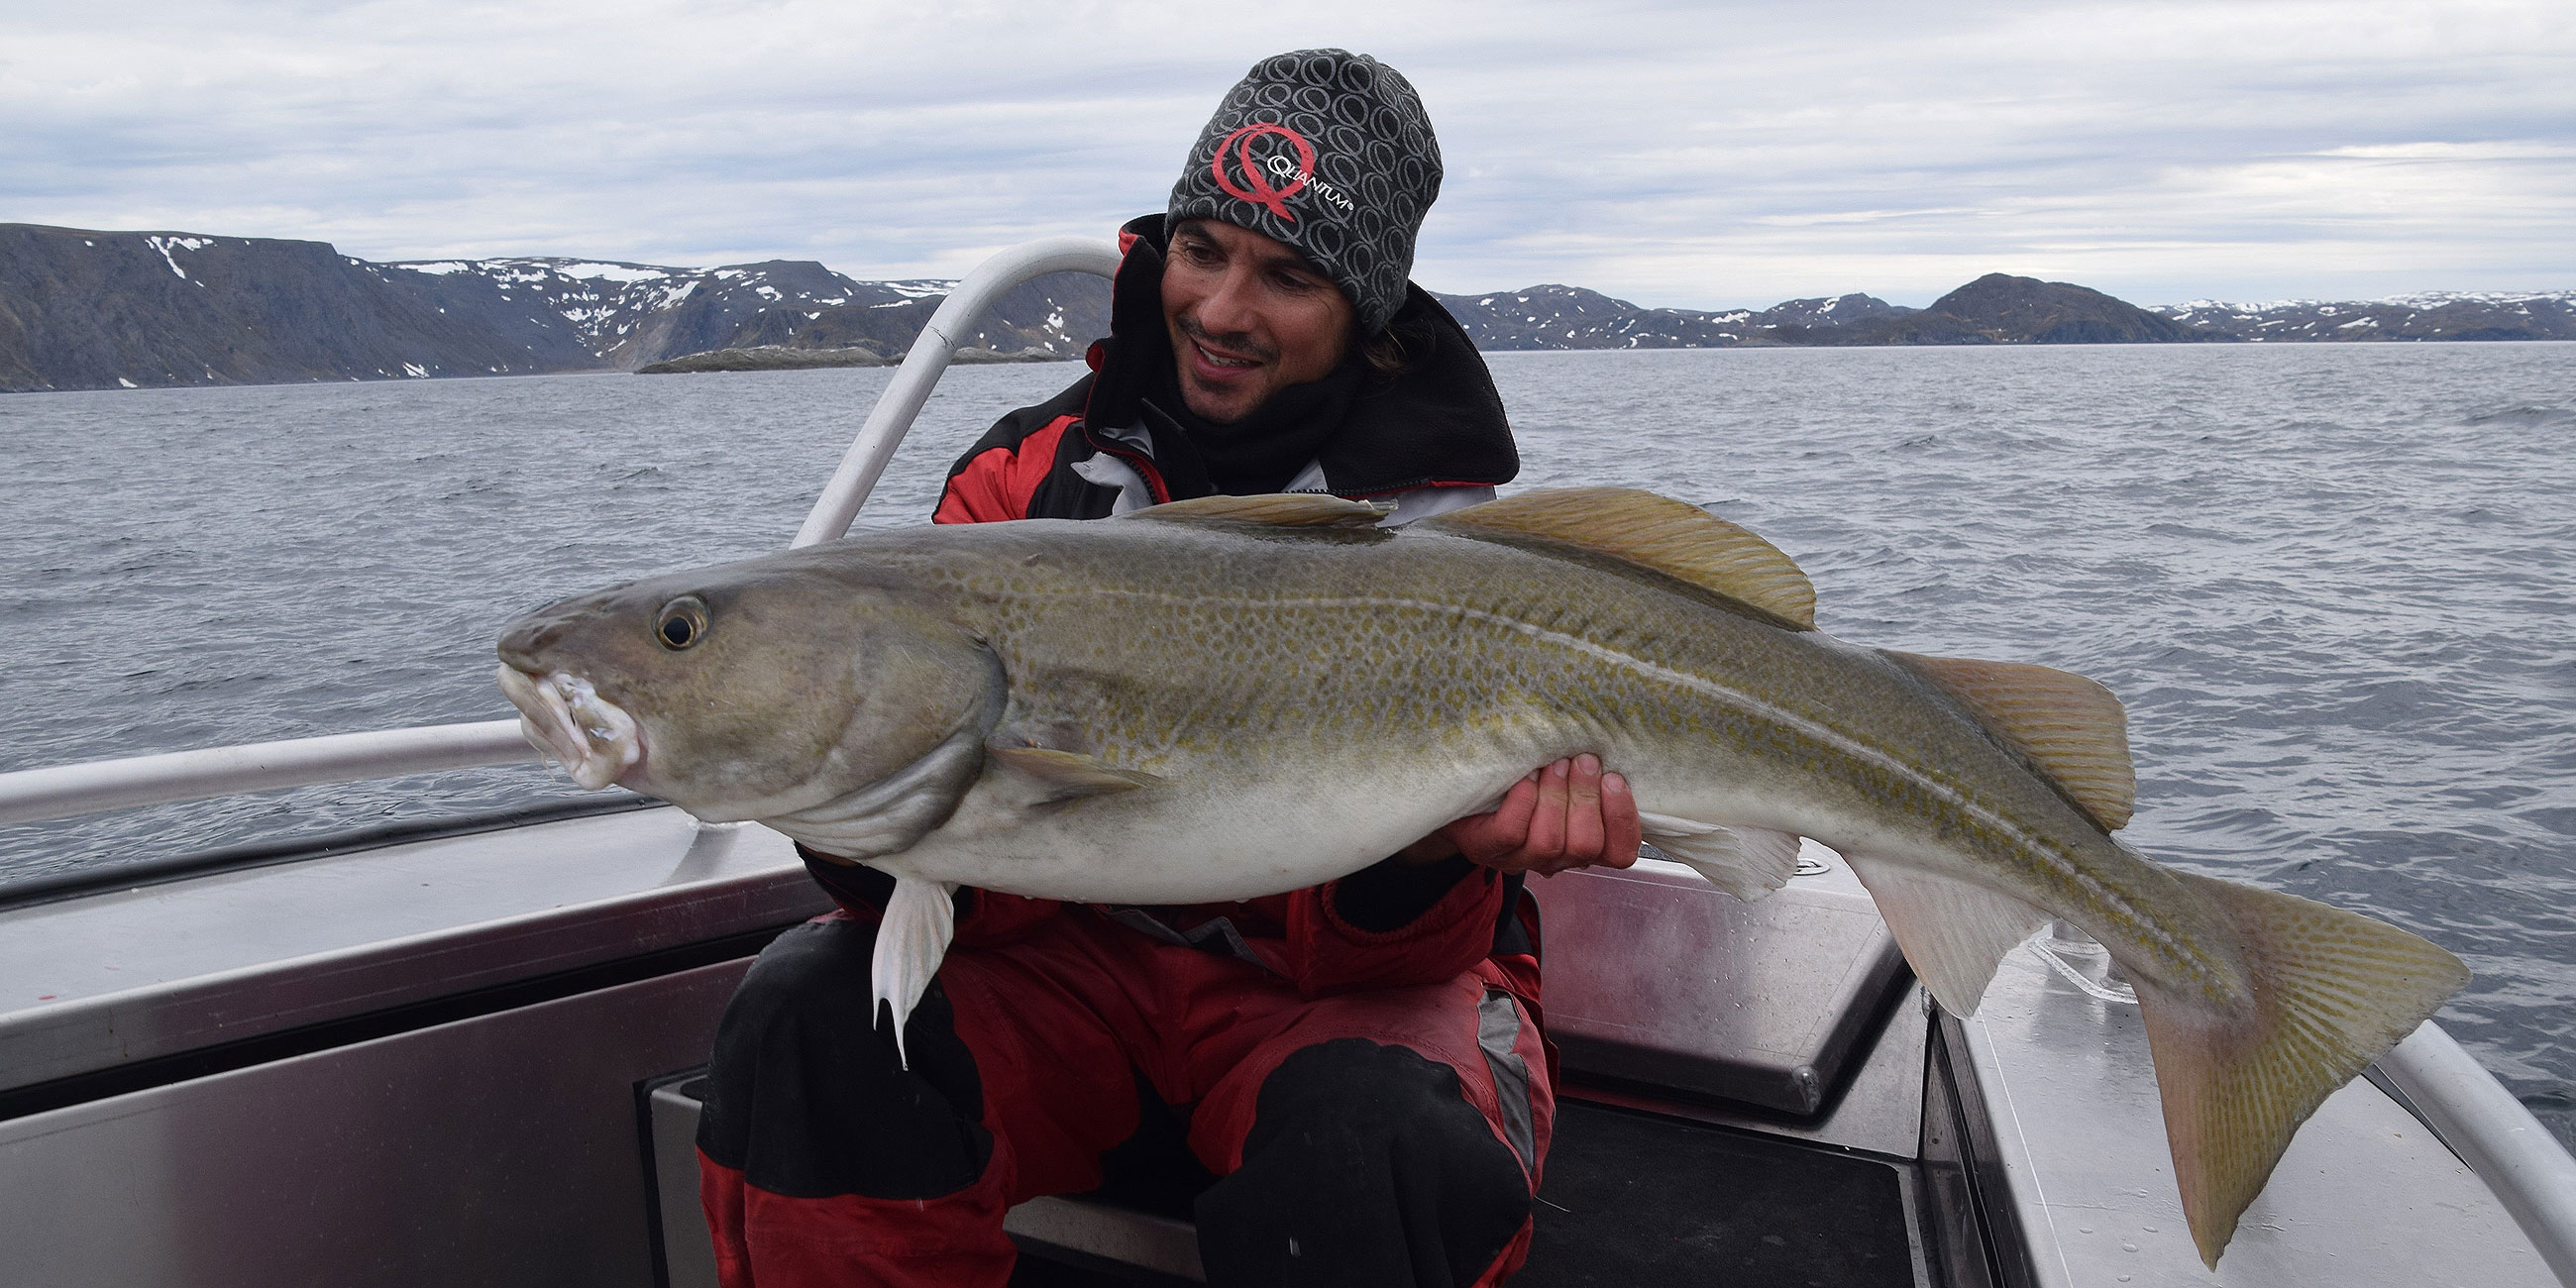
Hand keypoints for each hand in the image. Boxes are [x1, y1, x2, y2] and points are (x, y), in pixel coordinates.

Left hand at [1404, 754, 1642, 876]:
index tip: (1614, 779)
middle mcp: (1555, 859)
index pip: (1620, 853)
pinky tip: (1524, 778)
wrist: (1463, 787)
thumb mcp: (1563, 774)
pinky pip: (1510, 832)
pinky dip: (1522, 801)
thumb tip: (1609, 742)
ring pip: (1548, 842)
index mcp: (1582, 843)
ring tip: (1553, 764)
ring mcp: (1518, 857)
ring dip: (1555, 796)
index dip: (1623, 819)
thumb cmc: (1523, 777)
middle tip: (1582, 761)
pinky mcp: (1485, 847)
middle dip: (1586, 798)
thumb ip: (1588, 771)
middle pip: (1586, 846)